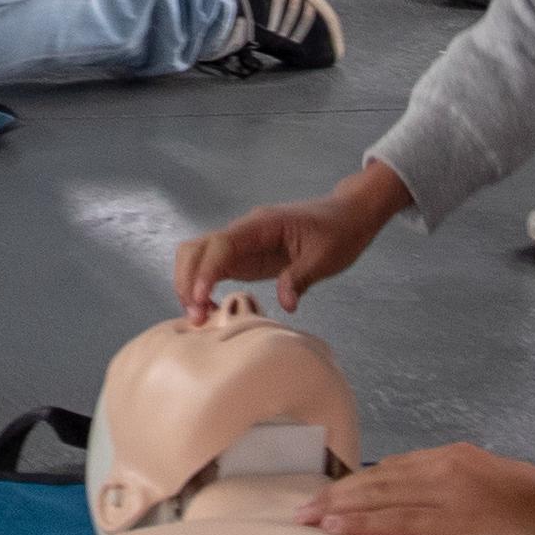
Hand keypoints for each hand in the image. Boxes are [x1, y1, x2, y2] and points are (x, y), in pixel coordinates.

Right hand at [174, 162, 406, 313]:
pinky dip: (202, 288)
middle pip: (196, 248)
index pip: (221, 244)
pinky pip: (212, 269)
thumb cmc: (338, 231)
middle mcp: (243, 232)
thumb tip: (285, 304)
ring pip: (198, 258)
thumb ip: (300, 277)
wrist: (346, 216)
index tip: (200, 299)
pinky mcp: (244, 258)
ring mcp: (241, 245)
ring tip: (199, 317)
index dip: (206, 271)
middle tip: (196, 317)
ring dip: (190, 285)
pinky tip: (211, 310)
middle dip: (187, 280)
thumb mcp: (326, 257)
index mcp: (261, 225)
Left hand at [311, 444, 534, 534]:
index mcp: (459, 458)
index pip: (396, 468)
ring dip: (339, 509)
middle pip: (379, 479)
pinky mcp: (454, 524)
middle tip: (303, 508)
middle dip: (338, 494)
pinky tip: (336, 531)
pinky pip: (398, 524)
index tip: (334, 495)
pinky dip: (363, 526)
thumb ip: (471, 490)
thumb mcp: (503, 485)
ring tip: (307, 519)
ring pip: (380, 497)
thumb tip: (450, 504)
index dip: (361, 483)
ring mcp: (449, 494)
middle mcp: (448, 468)